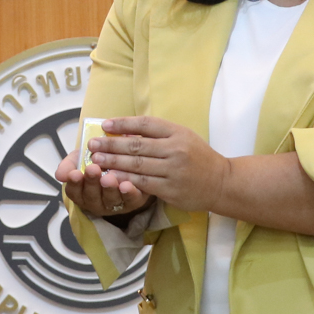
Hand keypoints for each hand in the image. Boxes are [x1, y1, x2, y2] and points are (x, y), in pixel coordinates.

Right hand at [56, 145, 151, 219]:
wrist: (126, 159)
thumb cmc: (100, 160)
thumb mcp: (81, 158)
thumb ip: (70, 164)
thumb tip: (60, 175)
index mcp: (81, 192)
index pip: (74, 191)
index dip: (74, 183)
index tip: (74, 173)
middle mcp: (96, 202)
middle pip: (92, 196)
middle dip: (92, 183)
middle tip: (93, 169)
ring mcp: (115, 204)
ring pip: (110, 199)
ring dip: (109, 189)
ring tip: (109, 177)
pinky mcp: (133, 201)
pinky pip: (130, 199)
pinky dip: (128, 193)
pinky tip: (127, 184)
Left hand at [85, 116, 229, 213]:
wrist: (221, 182)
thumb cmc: (198, 157)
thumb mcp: (183, 137)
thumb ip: (159, 134)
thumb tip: (126, 132)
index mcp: (178, 132)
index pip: (146, 124)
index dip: (123, 123)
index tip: (104, 124)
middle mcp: (175, 149)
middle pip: (137, 145)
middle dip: (111, 144)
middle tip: (92, 144)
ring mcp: (173, 170)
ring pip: (136, 165)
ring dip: (113, 162)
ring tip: (96, 160)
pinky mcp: (170, 189)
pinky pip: (142, 183)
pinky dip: (124, 179)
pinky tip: (111, 177)